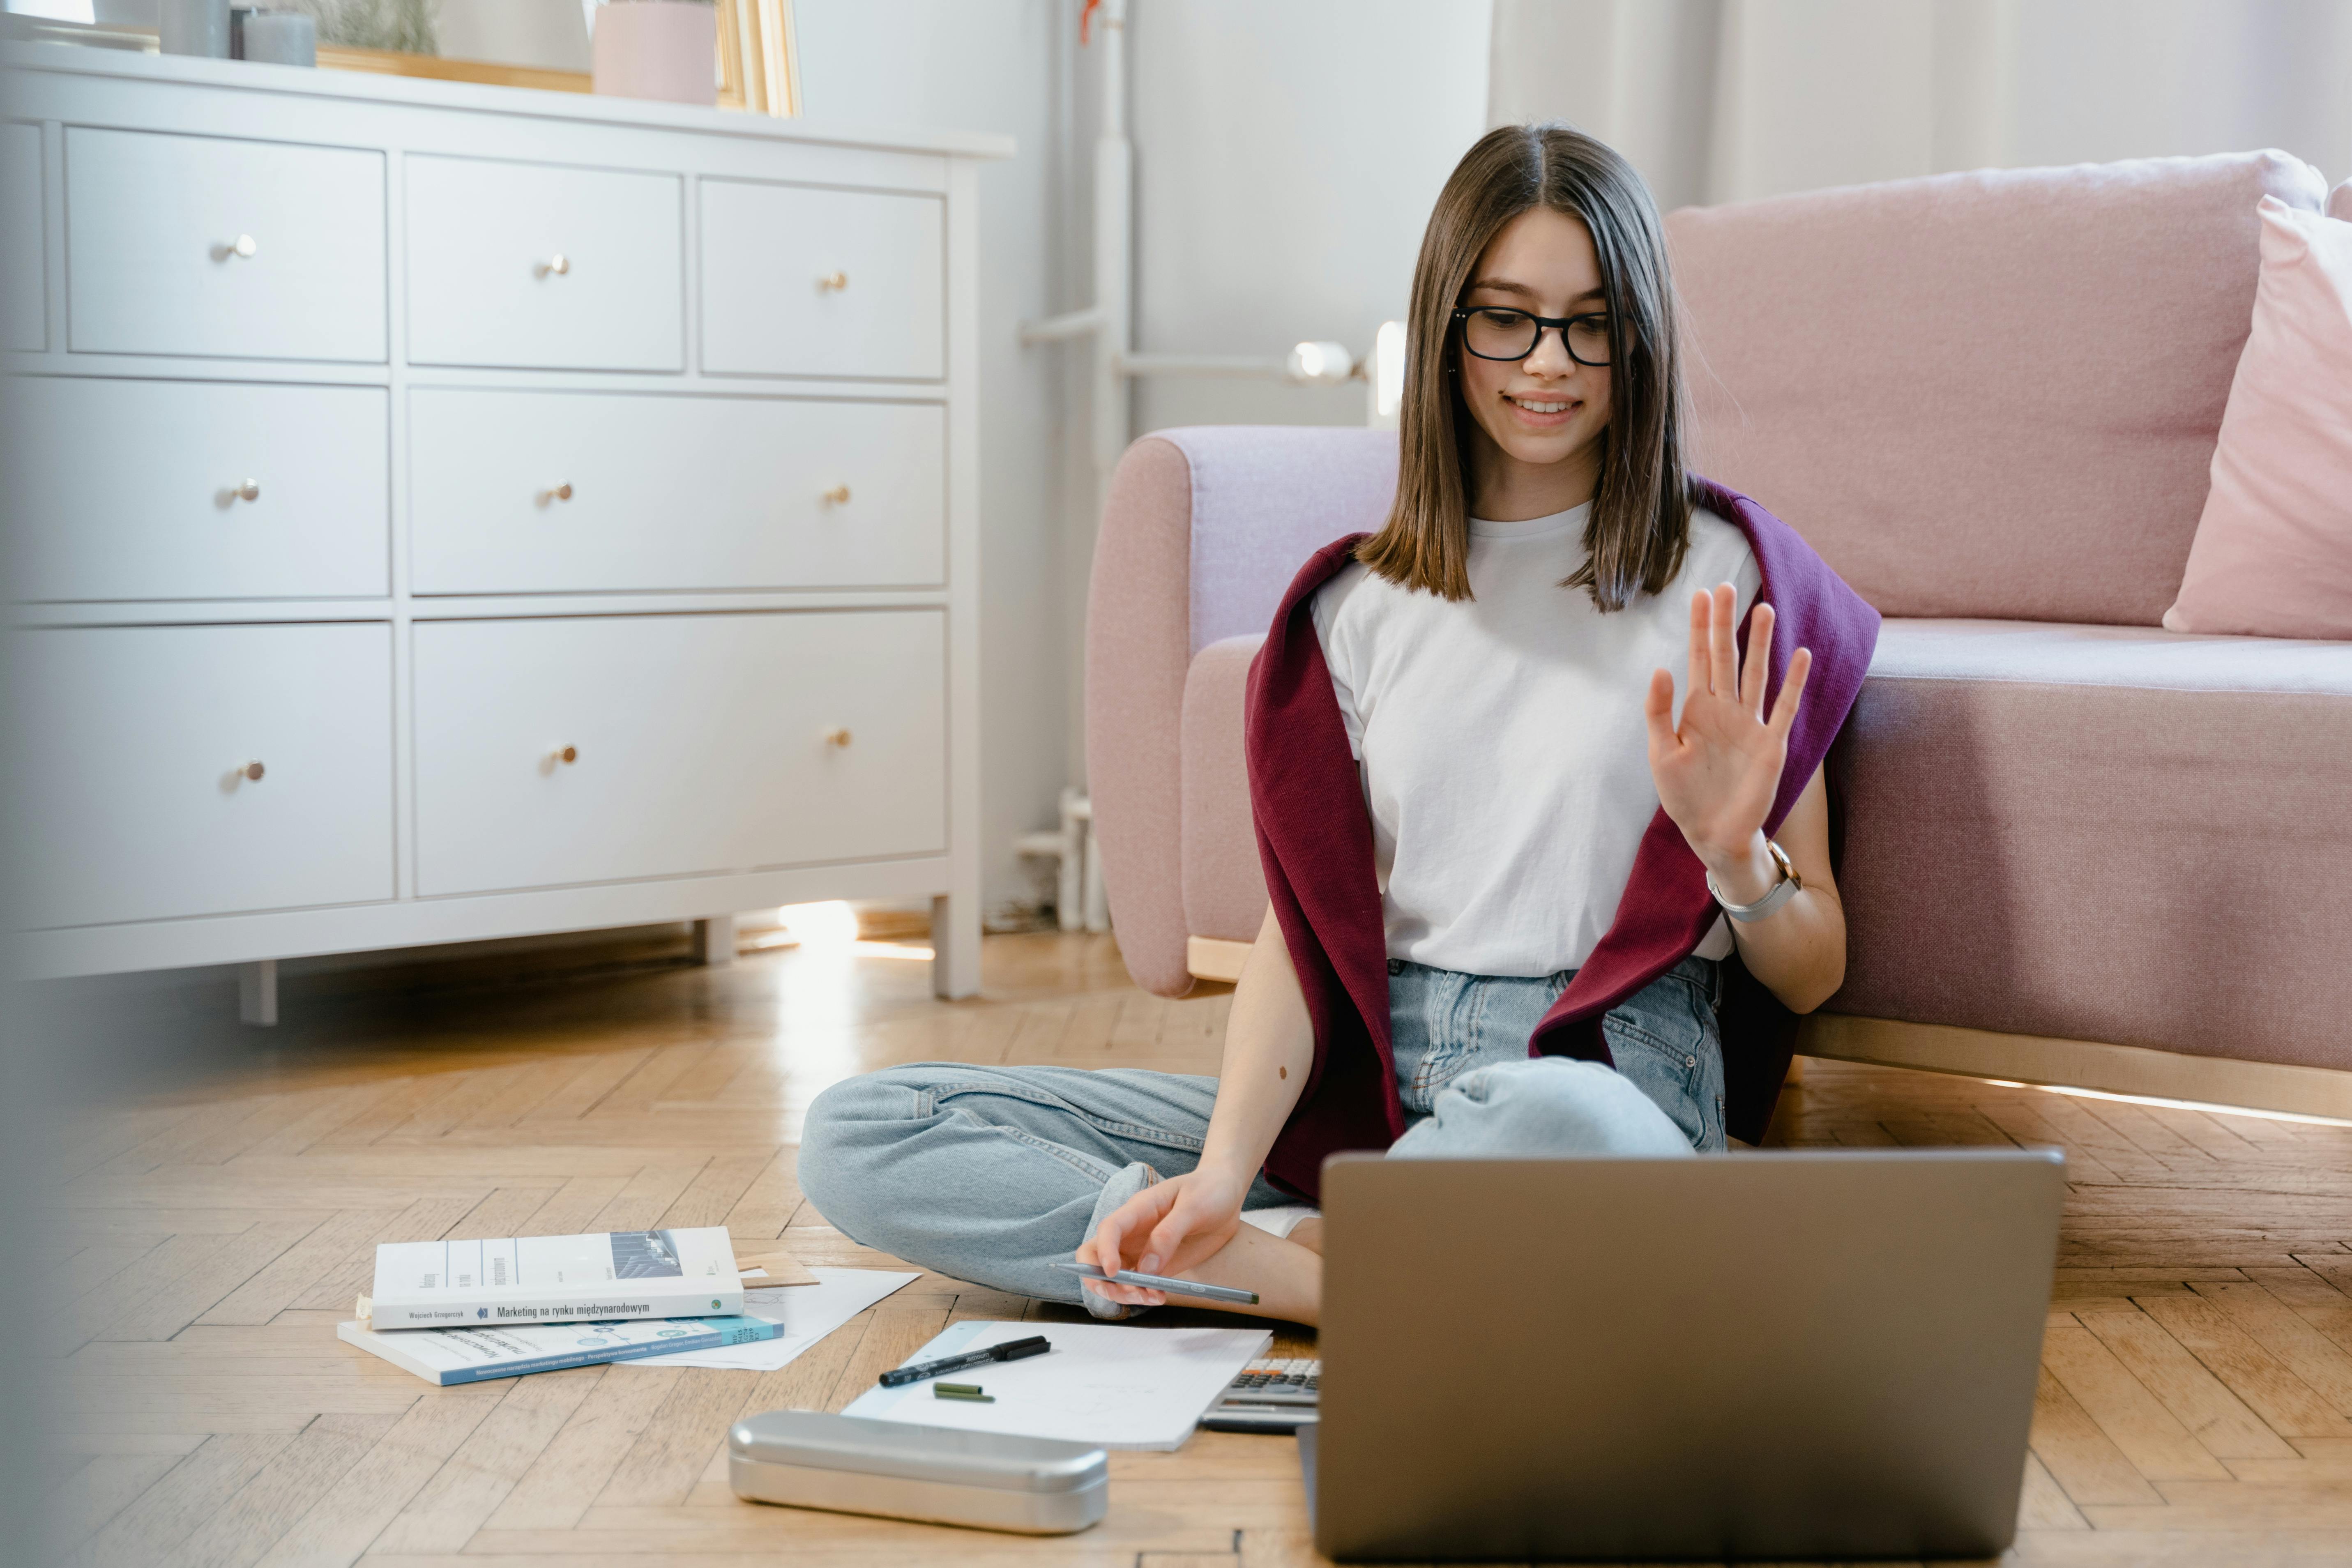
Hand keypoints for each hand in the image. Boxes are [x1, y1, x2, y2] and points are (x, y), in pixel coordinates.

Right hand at [1074, 1166, 1246, 1308]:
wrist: (1225, 1195)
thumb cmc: (1208, 1191)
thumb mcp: (1193, 1206)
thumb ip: (1168, 1234)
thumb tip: (1147, 1268)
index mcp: (1138, 1209)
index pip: (1109, 1229)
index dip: (1104, 1251)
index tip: (1113, 1272)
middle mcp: (1133, 1231)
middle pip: (1096, 1256)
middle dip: (1101, 1279)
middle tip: (1127, 1293)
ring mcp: (1141, 1249)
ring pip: (1114, 1276)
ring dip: (1123, 1292)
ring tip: (1151, 1298)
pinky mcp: (1156, 1265)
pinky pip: (1139, 1283)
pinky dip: (1142, 1294)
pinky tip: (1159, 1297)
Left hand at [1644, 584, 1812, 893]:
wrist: (1713, 834)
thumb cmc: (1684, 796)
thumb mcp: (1661, 754)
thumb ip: (1659, 712)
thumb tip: (1661, 668)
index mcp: (1696, 710)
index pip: (1698, 658)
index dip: (1699, 627)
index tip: (1700, 594)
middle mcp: (1725, 709)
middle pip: (1726, 657)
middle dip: (1725, 623)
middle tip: (1726, 586)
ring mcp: (1750, 724)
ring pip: (1756, 674)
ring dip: (1760, 643)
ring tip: (1763, 608)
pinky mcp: (1771, 744)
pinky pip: (1784, 708)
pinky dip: (1793, 683)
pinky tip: (1800, 654)